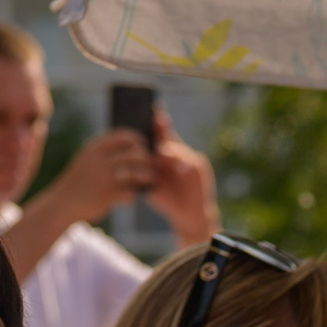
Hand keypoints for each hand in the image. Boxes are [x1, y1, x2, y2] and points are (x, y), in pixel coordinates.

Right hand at [47, 128, 155, 226]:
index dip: (137, 139)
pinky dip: (135, 194)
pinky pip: (130, 193)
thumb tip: (128, 145)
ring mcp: (104, 179)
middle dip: (147, 158)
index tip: (144, 143)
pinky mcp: (107, 197)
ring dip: (147, 176)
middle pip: (134, 154)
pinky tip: (135, 196)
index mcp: (94, 149)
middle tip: (153, 164)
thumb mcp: (86, 160)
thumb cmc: (78, 182)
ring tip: (152, 179)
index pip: (122, 136)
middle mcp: (99, 161)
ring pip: (136, 173)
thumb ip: (103, 152)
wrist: (61, 204)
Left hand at [144, 109, 219, 248]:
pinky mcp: (199, 169)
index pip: (158, 135)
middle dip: (163, 127)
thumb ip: (144, 173)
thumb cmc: (166, 198)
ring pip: (179, 150)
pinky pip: (191, 164)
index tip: (148, 110)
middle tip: (156, 118)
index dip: (154, 122)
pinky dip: (184, 165)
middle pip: (169, 136)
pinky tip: (179, 168)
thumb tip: (127, 161)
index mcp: (163, 154)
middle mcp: (177, 153)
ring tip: (161, 152)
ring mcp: (189, 159)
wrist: (186, 215)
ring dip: (171, 151)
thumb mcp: (151, 184)